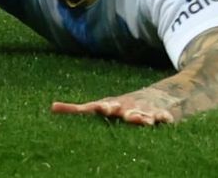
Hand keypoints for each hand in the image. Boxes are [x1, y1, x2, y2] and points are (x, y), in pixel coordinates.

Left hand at [51, 89, 177, 125]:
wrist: (154, 96)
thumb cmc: (120, 106)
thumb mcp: (101, 104)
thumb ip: (76, 109)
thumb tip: (51, 108)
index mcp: (113, 105)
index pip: (107, 106)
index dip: (105, 107)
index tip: (103, 107)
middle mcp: (129, 106)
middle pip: (126, 110)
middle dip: (124, 112)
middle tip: (123, 115)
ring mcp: (145, 110)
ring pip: (144, 114)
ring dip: (142, 117)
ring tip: (141, 120)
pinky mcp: (160, 114)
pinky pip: (163, 117)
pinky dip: (164, 118)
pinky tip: (166, 121)